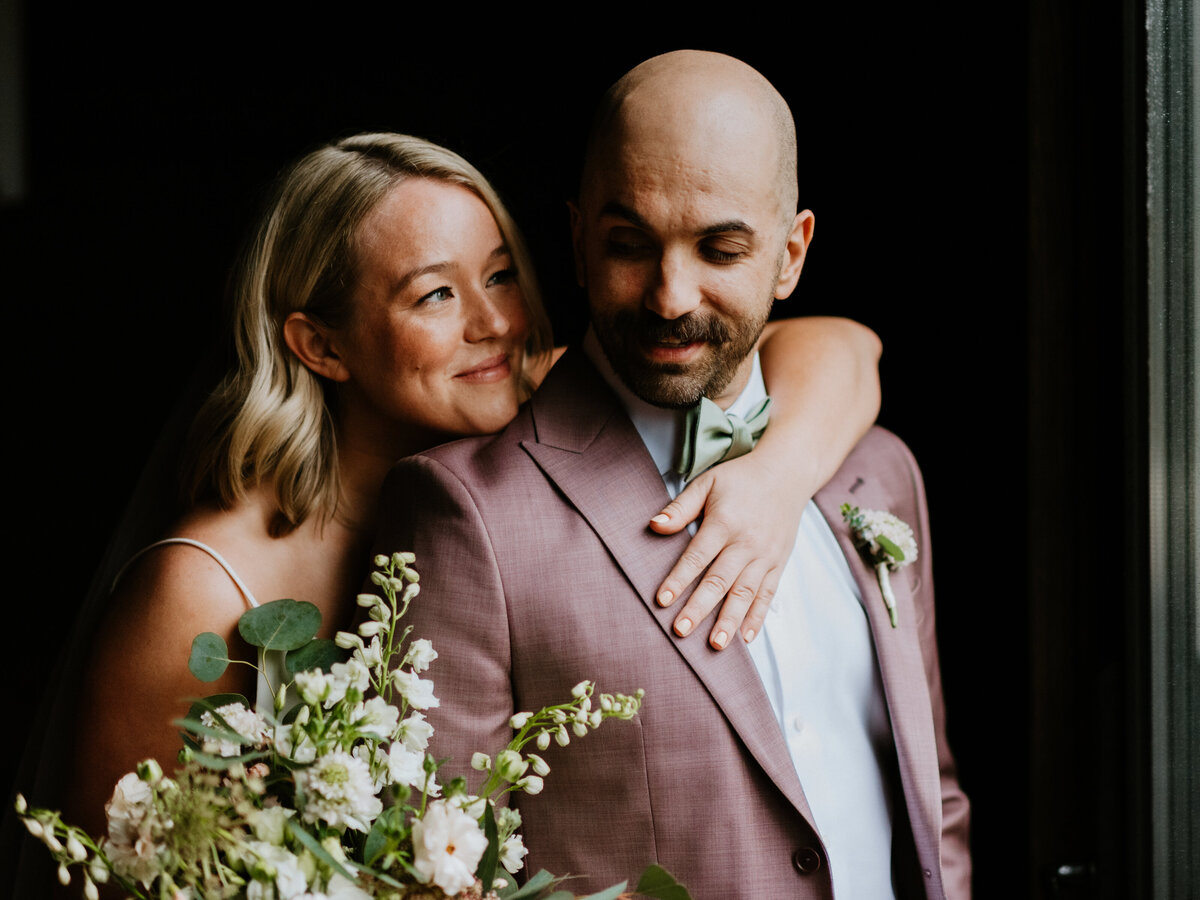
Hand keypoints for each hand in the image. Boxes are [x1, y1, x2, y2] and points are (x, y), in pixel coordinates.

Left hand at [650, 452, 806, 648]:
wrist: (787, 473)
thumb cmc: (741, 478)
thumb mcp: (707, 483)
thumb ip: (680, 507)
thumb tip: (654, 526)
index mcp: (725, 522)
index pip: (697, 556)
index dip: (679, 579)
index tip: (662, 600)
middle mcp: (747, 543)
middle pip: (720, 580)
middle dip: (700, 608)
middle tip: (681, 631)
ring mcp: (765, 556)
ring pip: (745, 593)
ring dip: (730, 620)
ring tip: (716, 644)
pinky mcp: (779, 564)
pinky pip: (768, 594)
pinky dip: (757, 617)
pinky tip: (746, 637)